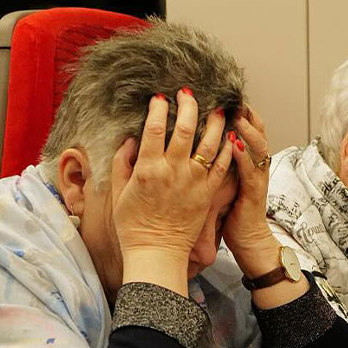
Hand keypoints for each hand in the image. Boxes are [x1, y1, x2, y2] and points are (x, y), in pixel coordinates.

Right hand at [113, 89, 227, 292]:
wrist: (157, 253)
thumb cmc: (133, 226)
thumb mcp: (119, 194)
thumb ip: (122, 163)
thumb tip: (129, 140)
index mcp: (147, 170)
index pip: (154, 129)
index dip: (158, 109)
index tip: (160, 99)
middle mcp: (173, 171)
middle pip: (185, 129)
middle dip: (188, 106)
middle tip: (189, 94)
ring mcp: (193, 182)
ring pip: (209, 143)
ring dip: (214, 122)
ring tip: (216, 109)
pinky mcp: (208, 193)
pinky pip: (221, 165)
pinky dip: (227, 148)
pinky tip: (229, 136)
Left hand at [223, 105, 280, 277]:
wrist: (248, 240)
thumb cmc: (230, 214)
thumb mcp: (221, 182)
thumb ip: (212, 162)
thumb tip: (192, 142)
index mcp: (243, 161)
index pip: (243, 128)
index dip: (237, 112)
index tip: (222, 96)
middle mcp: (253, 165)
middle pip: (254, 130)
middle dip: (244, 112)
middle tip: (231, 97)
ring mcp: (256, 177)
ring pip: (257, 146)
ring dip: (247, 129)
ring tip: (237, 114)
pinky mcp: (254, 192)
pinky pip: (250, 171)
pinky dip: (244, 156)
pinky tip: (235, 144)